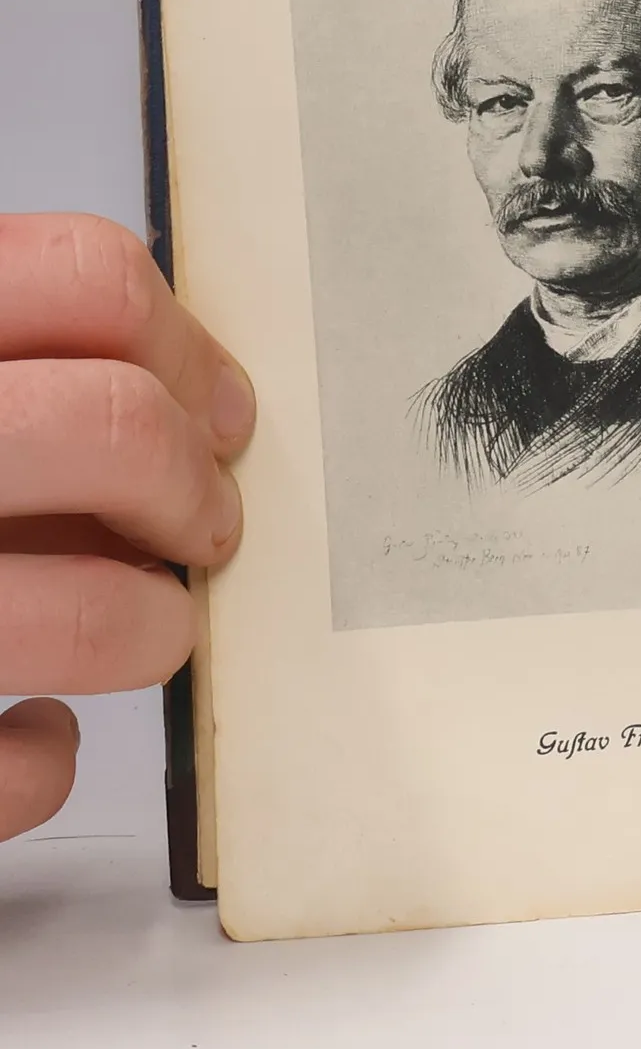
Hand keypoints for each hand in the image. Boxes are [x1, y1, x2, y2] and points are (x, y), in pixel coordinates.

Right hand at [0, 215, 252, 840]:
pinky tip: (21, 728)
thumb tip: (178, 403)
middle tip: (197, 525)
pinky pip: (5, 769)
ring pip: (97, 615)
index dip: (182, 347)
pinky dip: (37, 758)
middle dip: (191, 489)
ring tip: (140, 626)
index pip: (82, 279)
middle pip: (116, 430)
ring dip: (151, 628)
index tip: (211, 410)